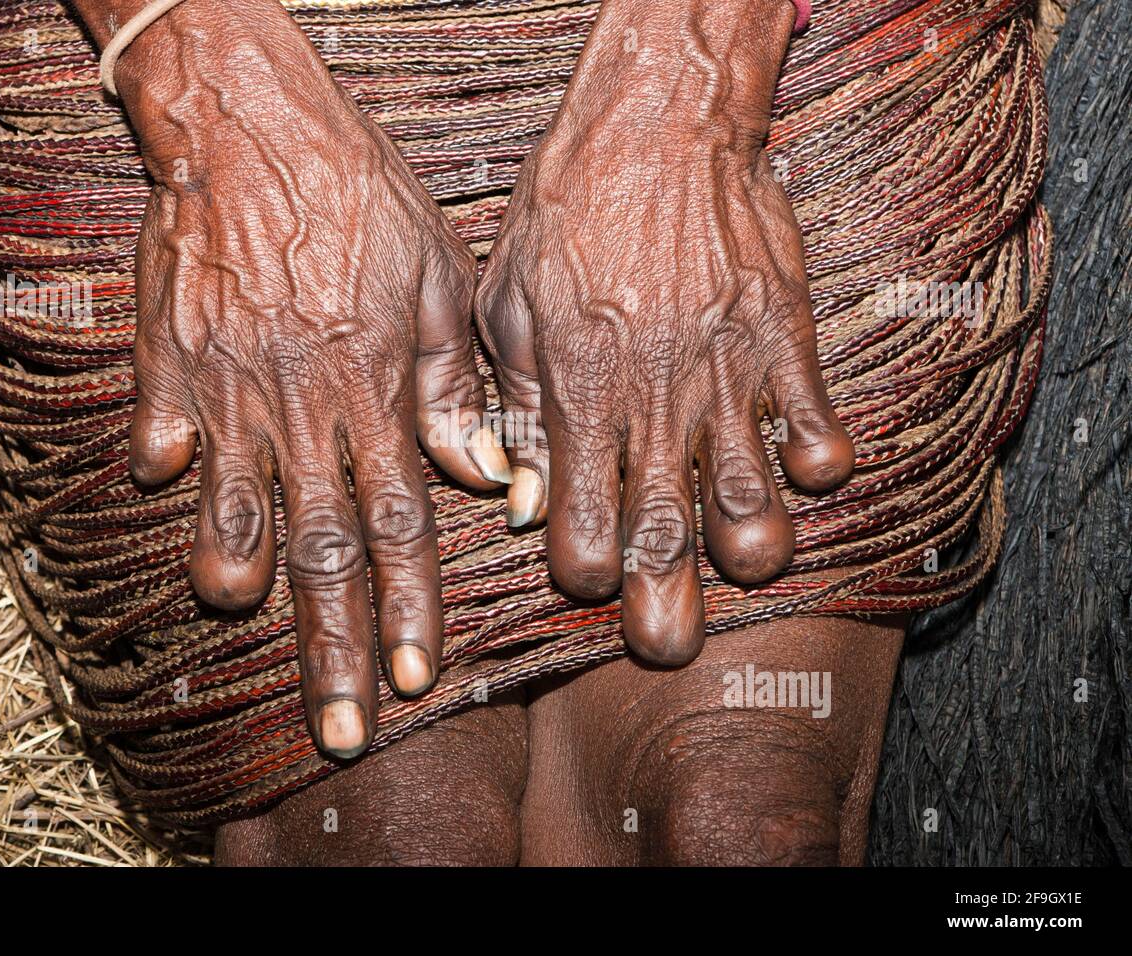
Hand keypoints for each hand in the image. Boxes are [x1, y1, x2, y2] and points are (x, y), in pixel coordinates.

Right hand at [87, 1, 509, 756]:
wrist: (254, 124)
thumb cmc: (359, 196)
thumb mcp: (436, 278)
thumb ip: (452, 386)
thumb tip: (478, 477)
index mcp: (373, 391)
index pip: (399, 524)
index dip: (410, 607)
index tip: (417, 678)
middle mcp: (302, 402)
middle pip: (321, 545)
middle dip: (334, 644)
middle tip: (339, 725)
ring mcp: (228, 381)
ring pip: (237, 499)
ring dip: (240, 569)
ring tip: (245, 623)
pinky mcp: (170, 353)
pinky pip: (164, 420)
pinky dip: (169, 464)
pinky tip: (171, 504)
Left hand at [477, 0, 852, 663]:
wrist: (657, 123)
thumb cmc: (566, 210)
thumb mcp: (505, 302)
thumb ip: (511, 402)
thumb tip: (515, 491)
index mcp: (578, 394)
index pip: (580, 528)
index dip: (582, 573)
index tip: (585, 575)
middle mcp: (654, 399)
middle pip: (667, 538)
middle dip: (668, 608)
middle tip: (669, 651)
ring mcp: (727, 373)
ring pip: (753, 501)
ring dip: (753, 550)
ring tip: (745, 564)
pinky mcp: (783, 339)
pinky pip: (817, 425)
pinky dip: (820, 464)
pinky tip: (806, 469)